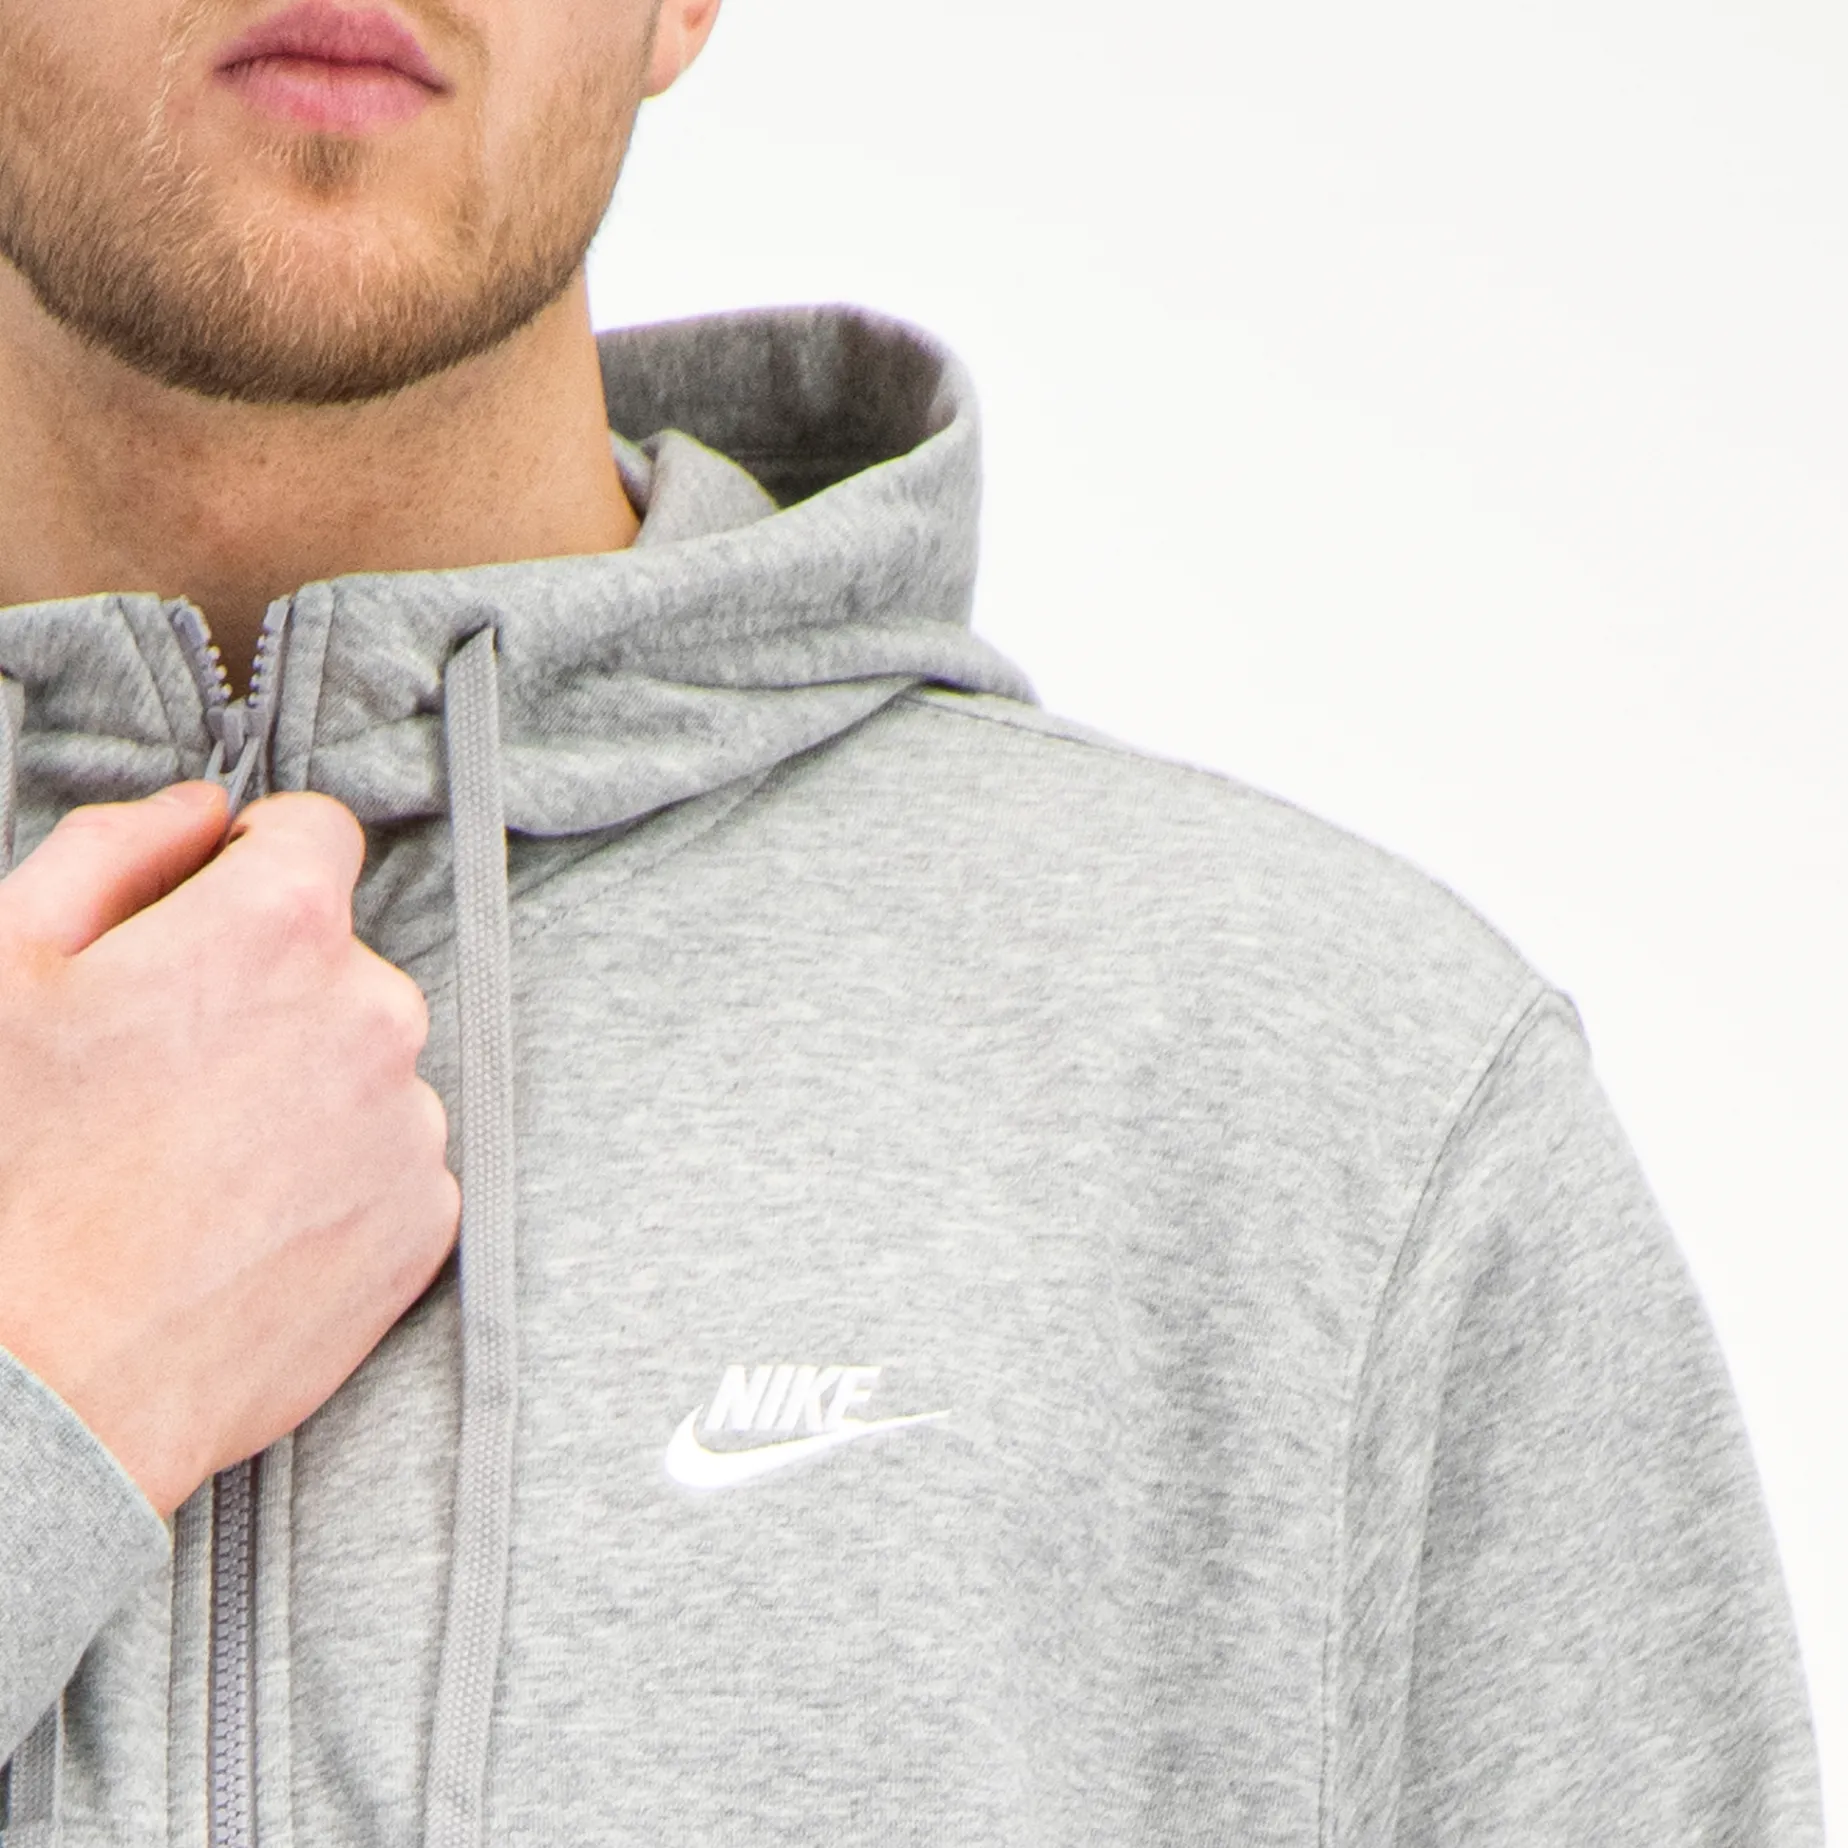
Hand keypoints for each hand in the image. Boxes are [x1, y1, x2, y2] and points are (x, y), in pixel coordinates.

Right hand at [0, 785, 458, 1516]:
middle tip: (165, 1071)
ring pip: (364, 1064)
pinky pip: (388, 1159)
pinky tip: (240, 1219)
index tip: (210, 910)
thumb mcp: (4, 965)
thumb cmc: (7, 1174)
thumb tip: (199, 810)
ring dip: (303, 1086)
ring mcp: (411, 1123)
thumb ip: (114, 852)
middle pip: (340, 961)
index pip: (315, 834)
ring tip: (193, 1163)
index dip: (250, 863)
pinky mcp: (426, 1219)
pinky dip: (333, 1174)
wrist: (44, 1386)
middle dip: (267, 990)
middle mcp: (375, 1013)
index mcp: (280, 928)